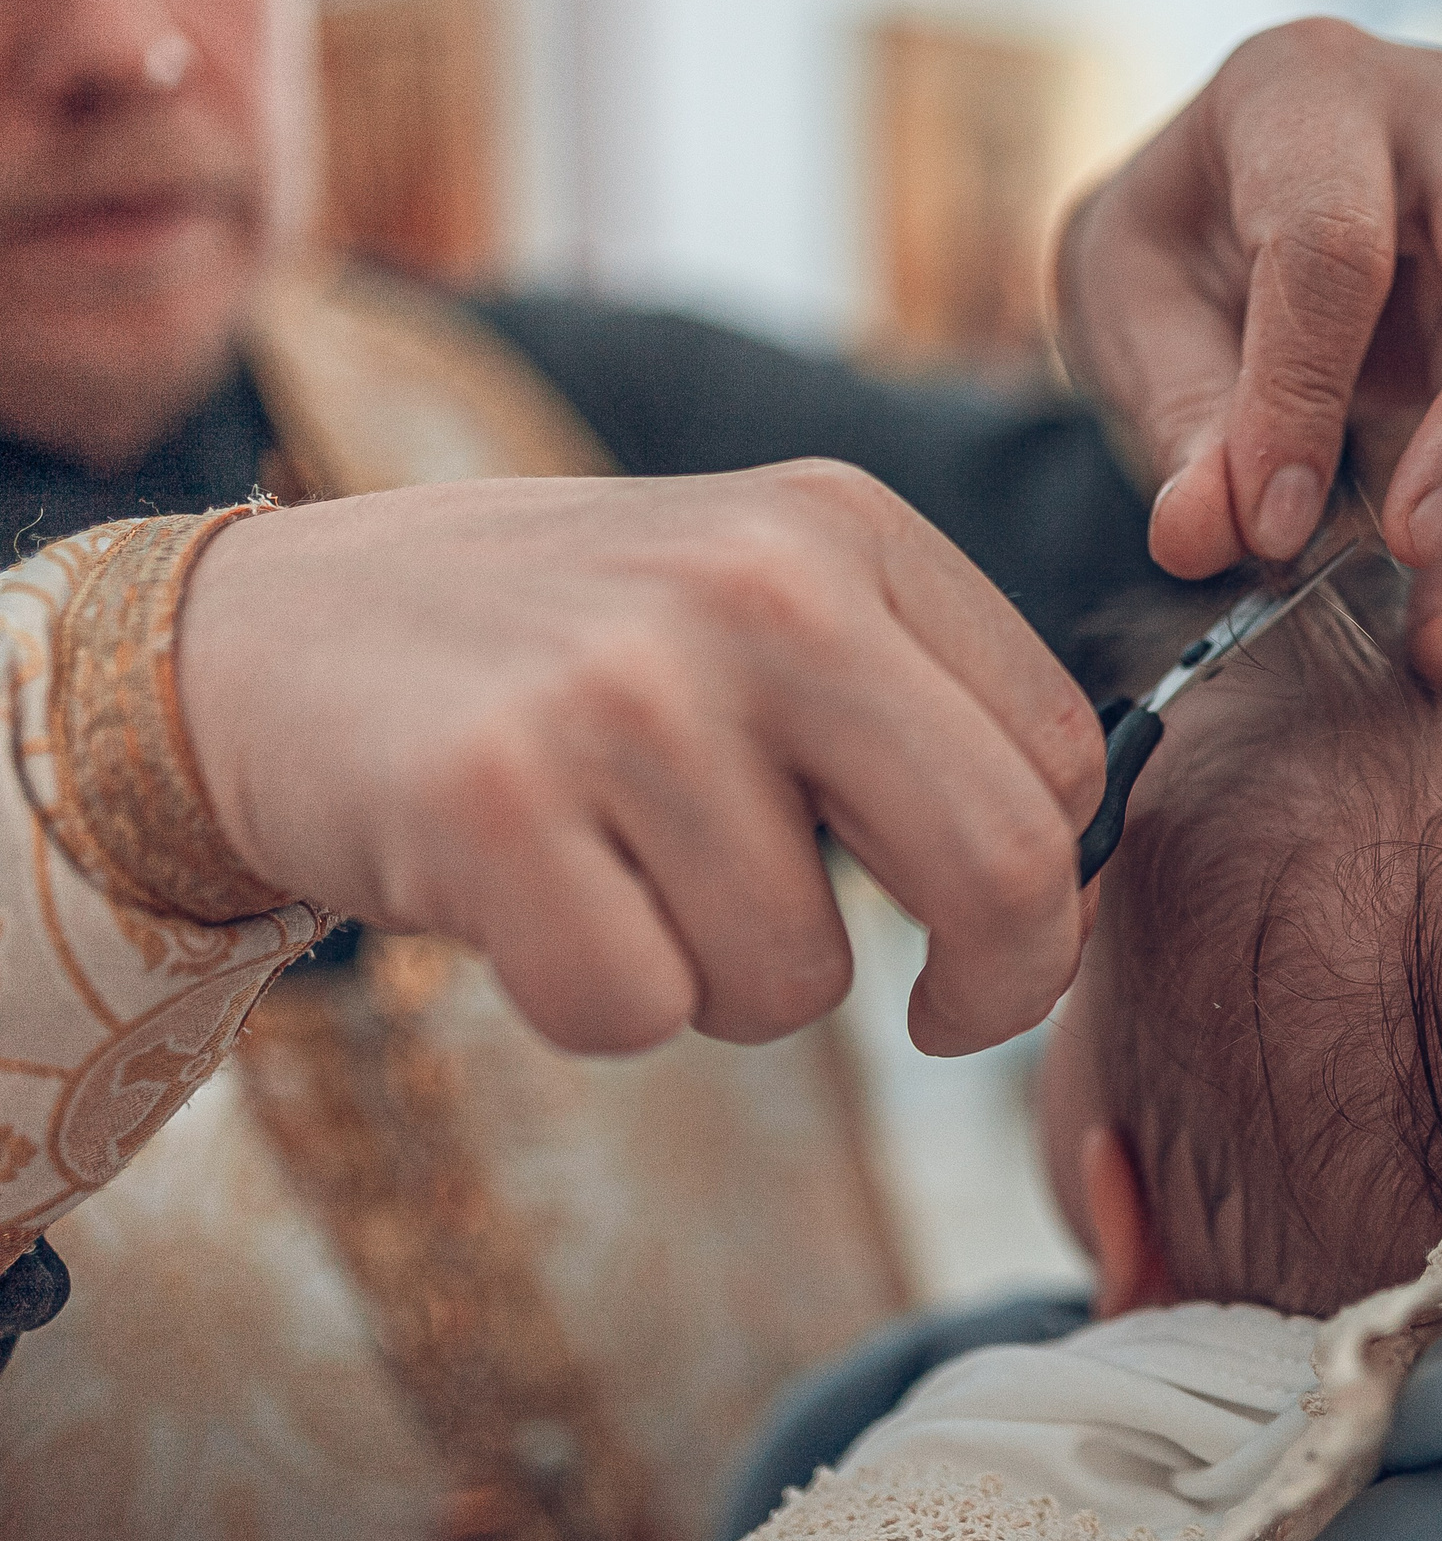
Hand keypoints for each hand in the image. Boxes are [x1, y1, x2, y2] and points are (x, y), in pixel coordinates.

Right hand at [177, 463, 1104, 1057]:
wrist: (269, 633)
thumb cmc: (565, 656)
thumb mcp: (760, 607)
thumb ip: (919, 716)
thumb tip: (1073, 887)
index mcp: (845, 524)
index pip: (1062, 755)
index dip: (1052, 888)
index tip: (983, 936)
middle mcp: (755, 583)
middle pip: (1004, 866)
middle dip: (997, 986)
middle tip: (939, 1015)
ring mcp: (622, 686)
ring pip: (798, 978)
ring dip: (728, 981)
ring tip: (628, 874)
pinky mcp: (491, 800)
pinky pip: (641, 1011)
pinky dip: (598, 1002)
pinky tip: (534, 903)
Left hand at [1054, 19, 1441, 687]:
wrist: (1226, 196)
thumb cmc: (1176, 222)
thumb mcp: (1128, 296)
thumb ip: (1175, 409)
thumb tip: (1203, 536)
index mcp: (1310, 87)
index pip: (1333, 243)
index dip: (1298, 392)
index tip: (1260, 524)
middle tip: (1417, 542)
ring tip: (1439, 638)